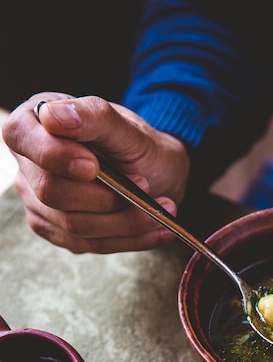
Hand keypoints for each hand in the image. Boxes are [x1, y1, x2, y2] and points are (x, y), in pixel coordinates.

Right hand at [1, 93, 190, 252]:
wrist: (155, 173)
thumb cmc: (135, 144)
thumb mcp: (125, 125)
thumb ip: (93, 116)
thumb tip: (54, 117)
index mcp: (34, 123)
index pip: (22, 138)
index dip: (55, 155)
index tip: (94, 165)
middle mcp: (30, 166)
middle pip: (51, 192)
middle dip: (105, 195)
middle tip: (145, 185)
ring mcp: (39, 203)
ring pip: (75, 225)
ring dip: (126, 221)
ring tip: (163, 209)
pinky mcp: (59, 232)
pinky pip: (92, 245)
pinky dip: (132, 239)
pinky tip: (159, 230)